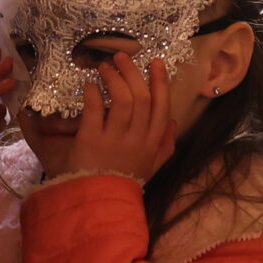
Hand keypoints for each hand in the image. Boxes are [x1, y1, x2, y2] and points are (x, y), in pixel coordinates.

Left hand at [64, 54, 178, 180]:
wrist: (97, 205)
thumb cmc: (122, 184)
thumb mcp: (150, 169)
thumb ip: (164, 147)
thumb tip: (173, 122)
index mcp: (152, 144)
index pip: (161, 106)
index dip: (160, 81)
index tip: (156, 62)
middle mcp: (137, 139)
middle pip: (141, 97)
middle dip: (133, 72)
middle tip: (122, 56)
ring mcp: (114, 140)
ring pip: (121, 100)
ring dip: (113, 78)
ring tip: (104, 67)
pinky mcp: (91, 141)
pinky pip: (95, 110)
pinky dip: (93, 94)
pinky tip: (89, 86)